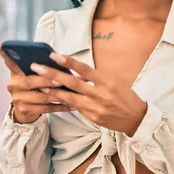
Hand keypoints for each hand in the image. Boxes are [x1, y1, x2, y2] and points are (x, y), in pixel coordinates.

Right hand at [0, 44, 71, 123]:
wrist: (26, 109)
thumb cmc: (34, 86)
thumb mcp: (33, 75)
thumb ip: (40, 67)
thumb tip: (58, 57)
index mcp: (16, 73)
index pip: (10, 62)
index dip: (5, 54)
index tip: (1, 45)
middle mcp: (14, 85)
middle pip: (30, 82)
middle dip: (47, 80)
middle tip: (61, 79)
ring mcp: (18, 99)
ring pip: (40, 97)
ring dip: (57, 95)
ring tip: (71, 92)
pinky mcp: (25, 110)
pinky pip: (45, 109)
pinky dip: (59, 107)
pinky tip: (71, 105)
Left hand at [29, 53, 147, 135]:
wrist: (136, 118)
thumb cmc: (125, 96)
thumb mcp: (114, 81)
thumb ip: (96, 77)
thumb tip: (76, 71)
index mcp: (107, 81)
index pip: (85, 69)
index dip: (69, 62)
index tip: (54, 55)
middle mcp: (100, 94)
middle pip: (73, 83)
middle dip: (53, 75)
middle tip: (37, 67)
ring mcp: (96, 108)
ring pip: (70, 98)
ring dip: (53, 91)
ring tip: (39, 84)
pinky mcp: (93, 118)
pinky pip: (75, 108)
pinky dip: (64, 102)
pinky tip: (53, 97)